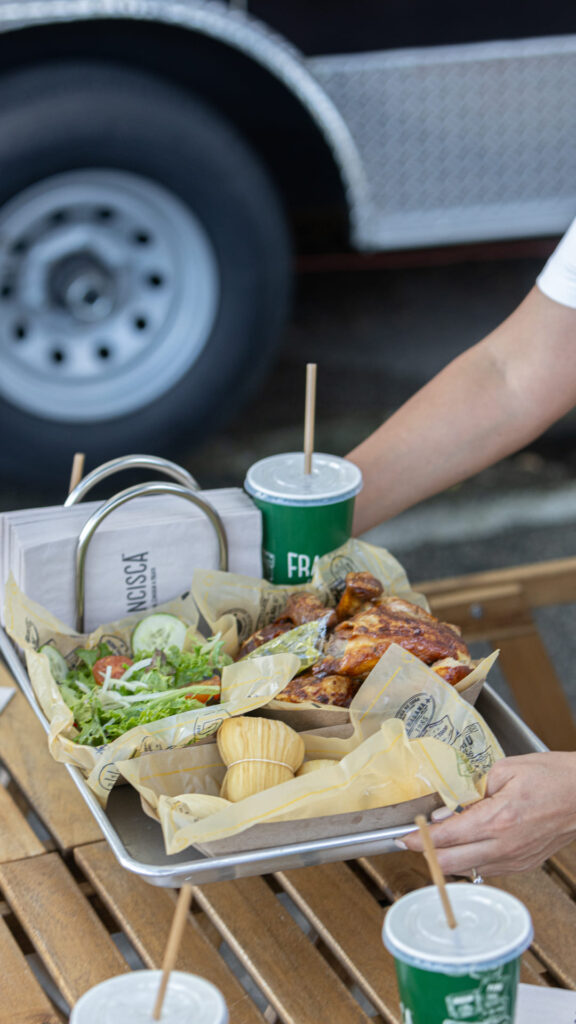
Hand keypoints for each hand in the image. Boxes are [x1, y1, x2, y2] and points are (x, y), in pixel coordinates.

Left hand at [401, 752, 575, 875]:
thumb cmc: (551, 776)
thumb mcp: (504, 770)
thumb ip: (470, 790)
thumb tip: (445, 810)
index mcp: (497, 820)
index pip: (446, 838)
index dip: (419, 839)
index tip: (402, 837)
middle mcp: (504, 847)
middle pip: (451, 863)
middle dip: (425, 854)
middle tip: (410, 842)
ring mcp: (515, 860)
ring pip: (467, 870)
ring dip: (447, 858)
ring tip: (436, 840)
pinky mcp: (523, 865)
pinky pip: (487, 869)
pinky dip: (470, 860)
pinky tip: (465, 844)